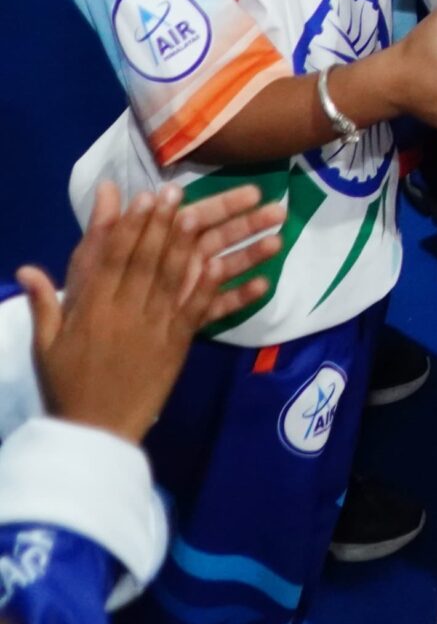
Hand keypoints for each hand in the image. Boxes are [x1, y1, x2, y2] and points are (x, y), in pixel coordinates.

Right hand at [17, 181, 285, 442]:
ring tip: (199, 213)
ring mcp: (155, 327)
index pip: (111, 259)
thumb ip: (44, 303)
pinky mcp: (178, 344)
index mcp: (91, 310)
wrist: (95, 432)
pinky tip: (223, 262)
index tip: (142, 197)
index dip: (128, 226)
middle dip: (160, 224)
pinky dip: (211, 285)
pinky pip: (198, 309)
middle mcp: (125, 313)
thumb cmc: (67, 386)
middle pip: (146, 261)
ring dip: (188, 244)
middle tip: (175, 192)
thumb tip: (27, 268)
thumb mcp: (46, 345)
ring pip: (174, 278)